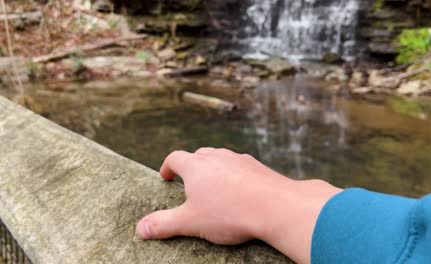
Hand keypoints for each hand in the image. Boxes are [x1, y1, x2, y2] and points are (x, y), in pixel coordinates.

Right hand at [136, 148, 341, 263]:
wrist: (275, 206)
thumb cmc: (229, 213)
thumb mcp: (190, 222)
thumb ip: (163, 224)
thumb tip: (140, 228)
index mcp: (196, 166)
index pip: (175, 158)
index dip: (167, 167)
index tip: (166, 177)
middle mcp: (217, 156)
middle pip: (198, 155)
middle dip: (191, 167)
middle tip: (189, 183)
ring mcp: (239, 159)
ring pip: (221, 158)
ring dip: (214, 169)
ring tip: (214, 186)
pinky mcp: (257, 166)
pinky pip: (240, 166)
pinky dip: (235, 174)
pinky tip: (239, 190)